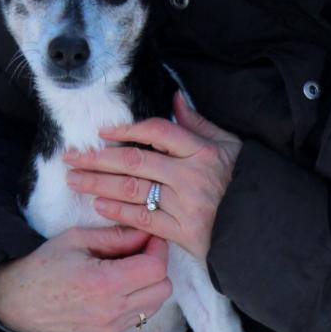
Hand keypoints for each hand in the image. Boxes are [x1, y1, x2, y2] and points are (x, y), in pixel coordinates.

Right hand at [0, 226, 170, 331]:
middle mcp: (111, 311)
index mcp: (104, 284)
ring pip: (154, 305)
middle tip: (138, 252)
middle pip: (163, 288)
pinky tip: (116, 287)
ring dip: (148, 285)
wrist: (13, 302)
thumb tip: (147, 232)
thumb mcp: (77, 239)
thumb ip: (117, 237)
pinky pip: (137, 317)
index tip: (148, 238)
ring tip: (125, 270)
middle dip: (157, 267)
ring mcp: (109, 329)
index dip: (158, 248)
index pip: (157, 268)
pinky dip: (136, 300)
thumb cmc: (41, 265)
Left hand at [63, 91, 242, 261]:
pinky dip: (119, 212)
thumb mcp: (228, 145)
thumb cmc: (242, 181)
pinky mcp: (182, 232)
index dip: (126, 129)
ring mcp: (185, 205)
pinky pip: (143, 219)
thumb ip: (198, 124)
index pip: (157, 132)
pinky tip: (99, 205)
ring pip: (132, 190)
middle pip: (134, 160)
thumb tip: (174, 99)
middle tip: (70, 157)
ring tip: (74, 180)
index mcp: (202, 151)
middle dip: (97, 158)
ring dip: (98, 184)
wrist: (260, 224)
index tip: (102, 131)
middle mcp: (191, 176)